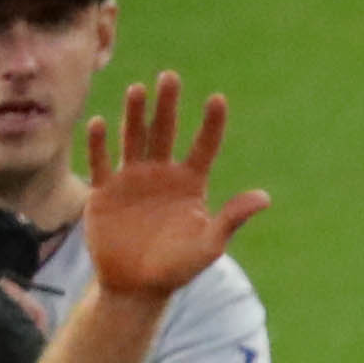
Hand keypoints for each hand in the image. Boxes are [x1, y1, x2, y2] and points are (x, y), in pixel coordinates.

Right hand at [79, 74, 268, 301]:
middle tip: (171, 77)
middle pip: (165, 131)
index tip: (218, 99)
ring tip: (139, 89)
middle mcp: (161, 174)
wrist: (137, 285)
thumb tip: (265, 197)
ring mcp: (131, 178)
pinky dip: (99, 143)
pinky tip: (101, 124)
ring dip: (135, 114)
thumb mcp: (210, 244)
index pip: (203, 147)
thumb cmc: (178, 267)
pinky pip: (101, 161)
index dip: (211, 124)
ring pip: (134, 138)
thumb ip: (232, 218)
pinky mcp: (104, 189)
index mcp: (190, 184)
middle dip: (168, 105)